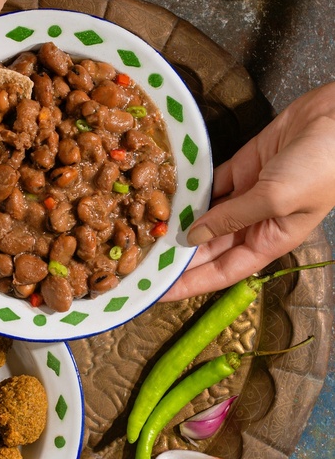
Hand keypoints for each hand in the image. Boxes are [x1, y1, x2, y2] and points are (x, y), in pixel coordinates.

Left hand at [162, 82, 334, 300]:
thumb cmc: (321, 166)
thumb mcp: (275, 199)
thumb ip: (232, 218)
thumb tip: (193, 237)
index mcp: (270, 241)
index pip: (222, 272)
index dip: (190, 283)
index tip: (158, 291)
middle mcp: (256, 223)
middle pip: (208, 248)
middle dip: (176, 256)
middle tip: (141, 261)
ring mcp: (248, 194)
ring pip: (205, 217)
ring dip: (178, 224)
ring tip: (145, 232)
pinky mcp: (242, 166)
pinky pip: (209, 185)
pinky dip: (188, 191)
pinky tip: (163, 198)